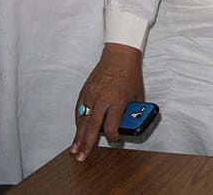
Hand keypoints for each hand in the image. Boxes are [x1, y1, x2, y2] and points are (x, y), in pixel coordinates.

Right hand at [70, 43, 143, 160]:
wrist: (120, 56)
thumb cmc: (130, 74)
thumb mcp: (138, 94)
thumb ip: (133, 110)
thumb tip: (129, 123)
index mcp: (117, 101)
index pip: (111, 127)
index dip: (112, 137)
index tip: (114, 140)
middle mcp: (102, 99)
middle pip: (92, 127)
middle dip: (86, 144)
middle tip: (81, 156)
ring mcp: (91, 95)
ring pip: (82, 120)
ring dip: (78, 135)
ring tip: (75, 149)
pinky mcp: (85, 91)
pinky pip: (79, 110)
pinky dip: (78, 121)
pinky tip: (78, 130)